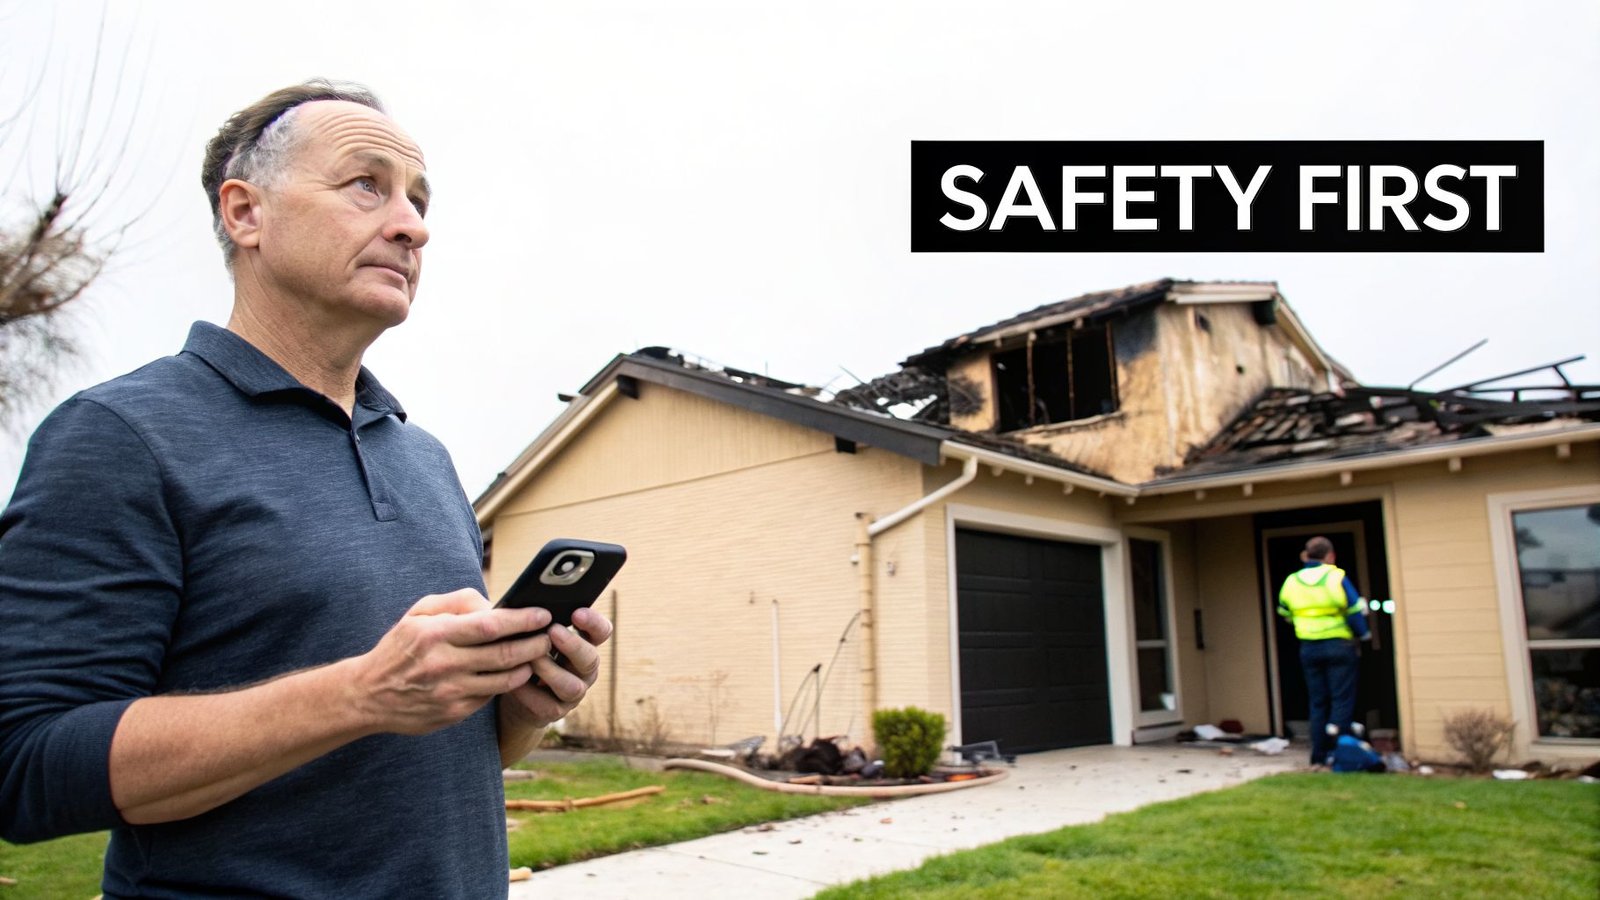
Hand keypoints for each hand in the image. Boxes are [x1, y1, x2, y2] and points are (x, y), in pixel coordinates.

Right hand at [350, 588, 553, 734]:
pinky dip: (507, 684)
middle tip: (550, 636)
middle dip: (535, 644)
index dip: (522, 620)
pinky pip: (490, 695)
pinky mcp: (454, 713)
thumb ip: (457, 603)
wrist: (369, 695)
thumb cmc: (400, 647)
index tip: (543, 613)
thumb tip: (494, 603)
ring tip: (539, 654)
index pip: (490, 625)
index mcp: (435, 634)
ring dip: (528, 666)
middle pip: (504, 654)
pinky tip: (517, 674)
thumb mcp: (418, 614)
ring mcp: (450, 692)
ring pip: (504, 679)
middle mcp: (444, 664)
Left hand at [501, 605, 613, 728]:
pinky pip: (548, 705)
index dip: (594, 623)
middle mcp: (584, 669)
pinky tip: (515, 683)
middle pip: (591, 659)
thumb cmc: (522, 650)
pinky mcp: (555, 712)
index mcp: (583, 644)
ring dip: (551, 671)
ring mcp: (573, 693)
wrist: (510, 689)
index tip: (576, 612)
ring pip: (572, 686)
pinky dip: (529, 693)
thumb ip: (535, 620)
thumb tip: (524, 602)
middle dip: (573, 645)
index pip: (602, 632)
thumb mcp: (530, 632)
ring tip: (531, 659)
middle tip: (553, 631)